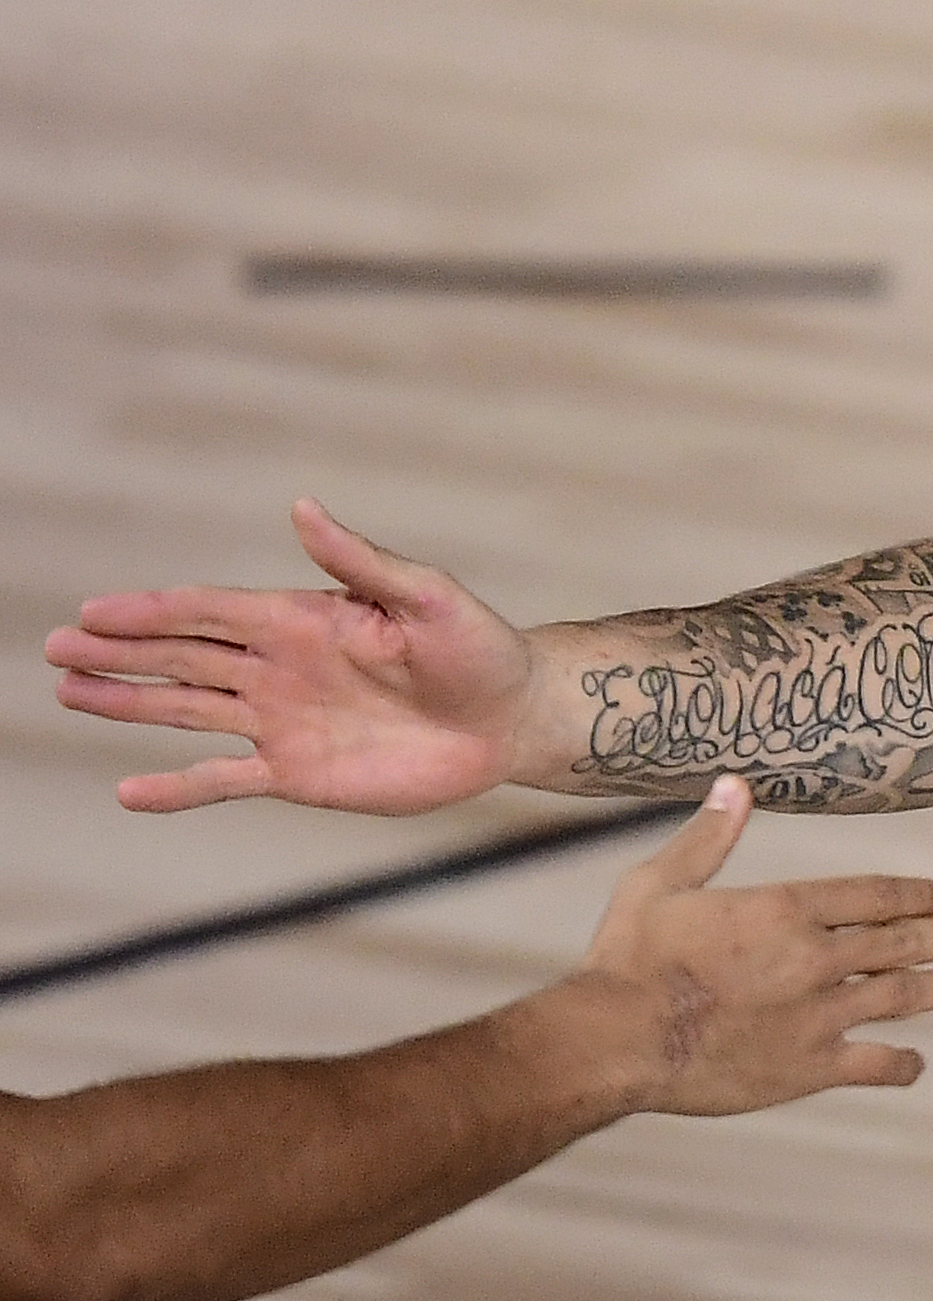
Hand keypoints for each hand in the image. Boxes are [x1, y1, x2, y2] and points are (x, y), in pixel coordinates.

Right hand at [46, 499, 536, 814]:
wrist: (510, 719)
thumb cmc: (478, 648)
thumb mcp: (427, 597)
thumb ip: (361, 561)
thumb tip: (303, 507)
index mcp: (304, 620)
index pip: (210, 611)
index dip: (151, 611)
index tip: (93, 611)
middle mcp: (281, 668)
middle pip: (183, 656)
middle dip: (120, 652)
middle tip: (55, 647)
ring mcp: (284, 721)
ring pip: (188, 710)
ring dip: (129, 704)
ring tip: (70, 693)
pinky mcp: (298, 772)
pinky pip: (224, 781)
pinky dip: (177, 789)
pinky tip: (130, 793)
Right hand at [555, 778, 932, 1113]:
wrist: (613, 1041)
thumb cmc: (629, 959)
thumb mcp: (660, 883)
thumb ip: (708, 836)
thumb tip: (735, 783)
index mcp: (785, 910)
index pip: (872, 895)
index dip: (912, 894)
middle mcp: (814, 959)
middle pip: (902, 942)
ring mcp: (817, 1016)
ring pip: (901, 998)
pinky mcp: (806, 1068)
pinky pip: (871, 1065)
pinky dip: (899, 1064)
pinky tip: (915, 1063)